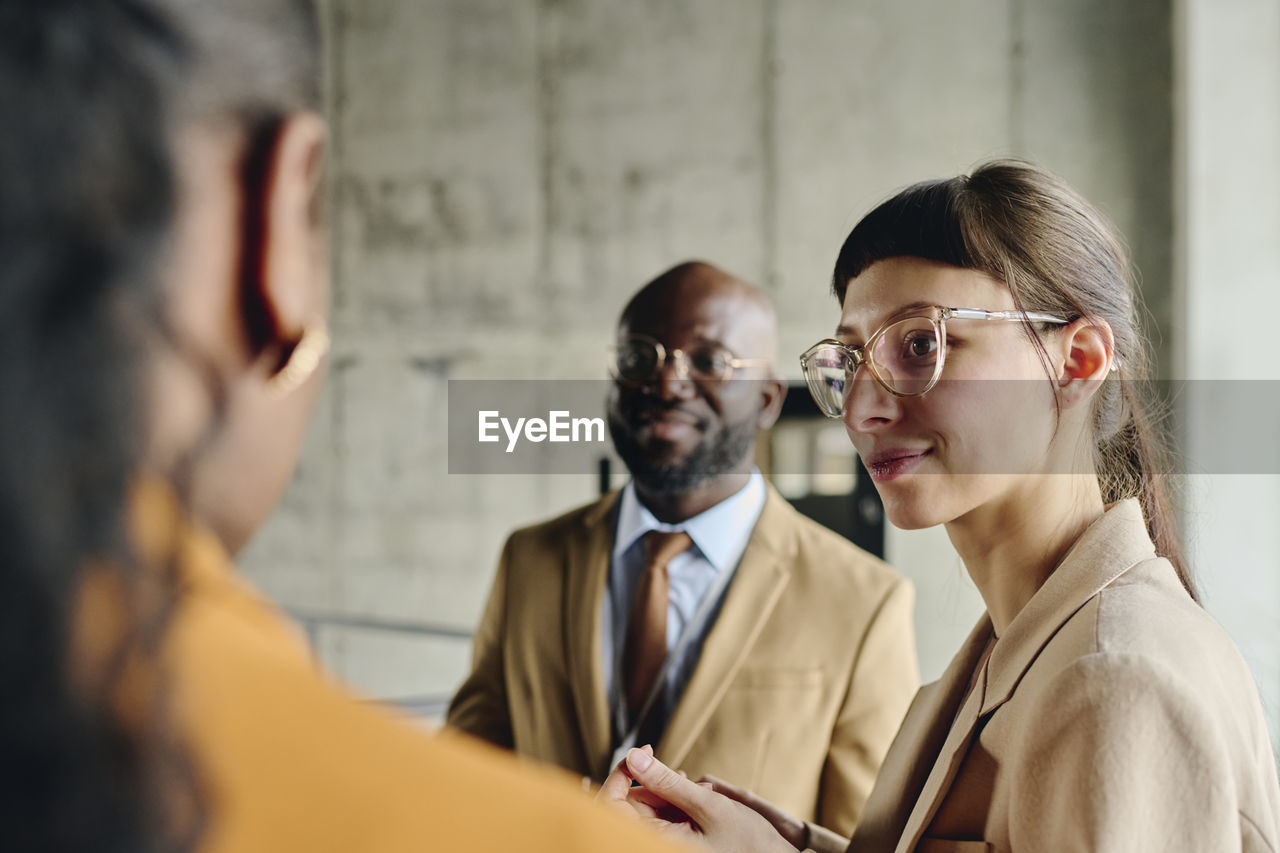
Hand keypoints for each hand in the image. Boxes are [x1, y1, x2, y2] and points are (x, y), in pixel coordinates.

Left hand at [597, 748, 796, 852]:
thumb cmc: (746, 843)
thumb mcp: (707, 805)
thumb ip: (667, 782)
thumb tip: (633, 757)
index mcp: (657, 843)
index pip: (613, 807)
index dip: (620, 775)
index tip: (645, 752)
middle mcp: (656, 844)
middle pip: (628, 805)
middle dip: (650, 783)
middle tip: (680, 773)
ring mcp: (665, 843)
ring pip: (646, 808)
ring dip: (666, 791)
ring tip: (697, 790)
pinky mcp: (675, 841)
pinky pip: (661, 816)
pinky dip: (674, 800)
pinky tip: (696, 796)